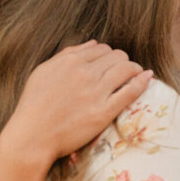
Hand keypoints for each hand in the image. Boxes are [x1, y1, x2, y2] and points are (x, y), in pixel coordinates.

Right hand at [0, 41, 150, 167]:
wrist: (32, 137)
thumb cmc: (33, 105)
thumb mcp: (43, 72)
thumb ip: (68, 55)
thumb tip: (93, 44)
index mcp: (70, 62)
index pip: (101, 48)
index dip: (108, 55)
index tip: (109, 64)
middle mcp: (85, 73)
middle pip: (118, 56)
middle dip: (122, 61)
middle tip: (123, 71)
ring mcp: (96, 92)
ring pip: (127, 69)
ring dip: (134, 69)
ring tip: (136, 74)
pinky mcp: (104, 112)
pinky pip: (130, 91)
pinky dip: (142, 82)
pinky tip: (147, 77)